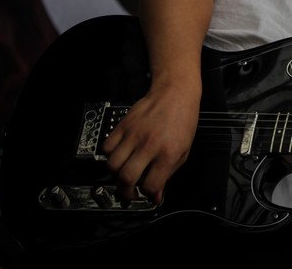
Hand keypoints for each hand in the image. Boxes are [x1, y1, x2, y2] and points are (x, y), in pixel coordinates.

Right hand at [101, 84, 199, 203]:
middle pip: (126, 178)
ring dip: (116, 174)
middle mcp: (149, 145)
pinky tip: (120, 155)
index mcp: (168, 153)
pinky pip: (107, 147)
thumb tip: (156, 194)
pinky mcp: (123, 125)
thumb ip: (169, 173)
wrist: (175, 93)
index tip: (149, 196)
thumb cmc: (183, 120)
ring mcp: (134, 134)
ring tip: (124, 173)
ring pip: (112, 164)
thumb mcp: (184, 150)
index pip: (151, 185)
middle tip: (130, 192)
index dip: (149, 196)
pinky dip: (110, 155)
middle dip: (126, 192)